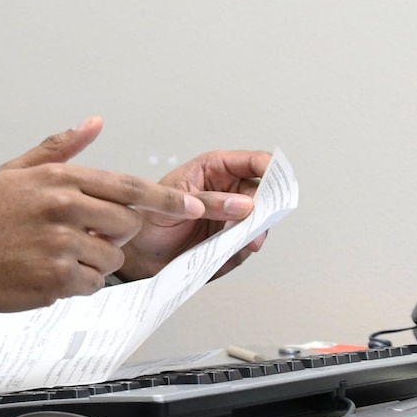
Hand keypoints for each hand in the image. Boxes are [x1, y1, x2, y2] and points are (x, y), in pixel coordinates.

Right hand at [0, 117, 201, 344]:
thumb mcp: (17, 171)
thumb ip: (60, 147)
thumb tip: (93, 123)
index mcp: (59, 179)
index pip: (130, 187)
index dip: (168, 200)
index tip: (198, 208)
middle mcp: (63, 207)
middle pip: (128, 225)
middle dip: (115, 236)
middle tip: (81, 236)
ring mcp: (61, 243)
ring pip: (112, 258)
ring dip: (94, 262)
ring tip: (55, 255)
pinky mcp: (57, 278)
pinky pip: (93, 284)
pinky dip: (78, 284)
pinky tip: (49, 273)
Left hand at [118, 148, 271, 280]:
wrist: (138, 254)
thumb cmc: (148, 220)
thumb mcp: (171, 204)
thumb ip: (208, 202)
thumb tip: (245, 204)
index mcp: (212, 170)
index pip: (251, 162)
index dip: (270, 168)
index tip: (277, 181)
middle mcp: (226, 192)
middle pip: (264, 195)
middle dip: (263, 211)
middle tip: (255, 224)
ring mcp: (231, 218)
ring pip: (259, 223)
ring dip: (250, 235)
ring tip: (232, 243)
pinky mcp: (230, 241)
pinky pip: (246, 246)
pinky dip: (237, 252)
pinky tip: (220, 254)